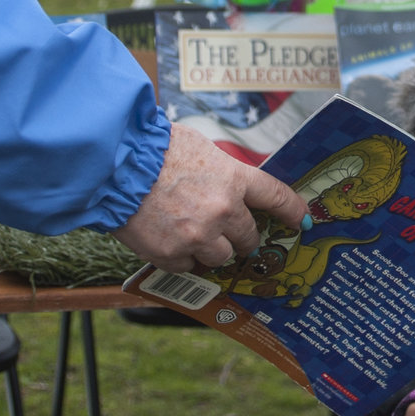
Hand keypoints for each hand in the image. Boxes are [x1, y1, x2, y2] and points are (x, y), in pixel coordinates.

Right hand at [115, 123, 303, 272]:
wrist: (114, 165)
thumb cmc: (154, 148)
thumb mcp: (200, 148)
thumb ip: (222, 172)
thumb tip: (233, 186)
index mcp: (234, 179)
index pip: (277, 198)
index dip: (293, 211)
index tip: (300, 221)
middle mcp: (222, 211)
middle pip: (250, 236)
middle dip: (241, 234)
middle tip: (223, 226)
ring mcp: (198, 237)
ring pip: (222, 257)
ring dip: (212, 249)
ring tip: (190, 231)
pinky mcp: (172, 255)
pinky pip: (188, 267)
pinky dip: (182, 257)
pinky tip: (167, 238)